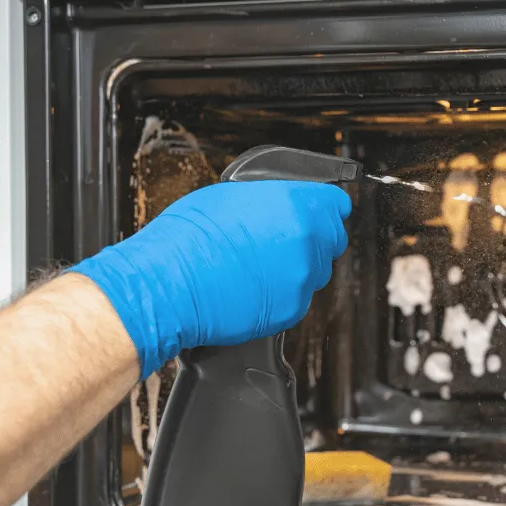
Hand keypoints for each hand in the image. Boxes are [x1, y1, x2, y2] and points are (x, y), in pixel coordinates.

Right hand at [73, 181, 351, 377]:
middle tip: (281, 242)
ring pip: (316, 271)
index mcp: (296, 204)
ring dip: (297, 268)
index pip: (337, 204)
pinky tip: (253, 288)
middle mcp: (307, 241)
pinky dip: (282, 295)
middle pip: (331, 239)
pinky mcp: (292, 309)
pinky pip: (298, 299)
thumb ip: (270, 200)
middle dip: (313, 238)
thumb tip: (279, 204)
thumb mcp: (229, 196)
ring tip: (258, 266)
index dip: (325, 208)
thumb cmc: (187, 237)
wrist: (168, 284)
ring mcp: (303, 278)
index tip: (320, 212)